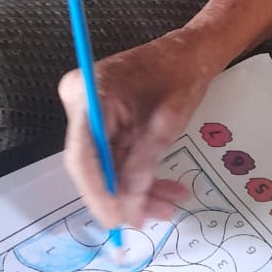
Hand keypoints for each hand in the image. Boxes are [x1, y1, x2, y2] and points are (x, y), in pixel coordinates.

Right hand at [59, 30, 215, 228]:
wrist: (191, 51)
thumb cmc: (180, 75)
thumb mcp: (167, 123)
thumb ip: (144, 164)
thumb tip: (127, 206)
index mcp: (89, 93)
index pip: (82, 156)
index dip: (98, 193)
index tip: (116, 220)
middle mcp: (80, 102)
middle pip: (92, 165)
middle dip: (122, 195)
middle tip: (148, 219)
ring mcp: (88, 112)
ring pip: (106, 166)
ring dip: (136, 189)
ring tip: (167, 205)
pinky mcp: (102, 122)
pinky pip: (115, 156)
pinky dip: (138, 175)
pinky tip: (164, 191)